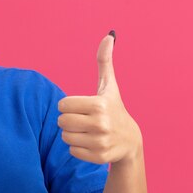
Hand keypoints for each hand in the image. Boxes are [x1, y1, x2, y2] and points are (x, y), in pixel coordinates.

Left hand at [57, 32, 141, 164]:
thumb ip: (104, 61)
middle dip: (69, 120)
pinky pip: (72, 151)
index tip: (82, 107)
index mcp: (99, 104)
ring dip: (72, 134)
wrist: (130, 141)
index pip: (62, 105)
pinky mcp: (98, 157)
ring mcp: (100, 142)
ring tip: (87, 131)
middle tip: (83, 120)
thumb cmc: (113, 108)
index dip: (69, 105)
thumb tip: (109, 35)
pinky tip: (91, 143)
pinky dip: (78, 148)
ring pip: (65, 137)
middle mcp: (100, 124)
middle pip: (61, 121)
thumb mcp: (109, 85)